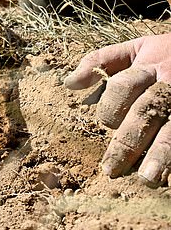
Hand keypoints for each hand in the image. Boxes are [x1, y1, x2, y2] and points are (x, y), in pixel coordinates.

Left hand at [64, 34, 170, 185]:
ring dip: (160, 155)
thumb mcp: (135, 49)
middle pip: (145, 113)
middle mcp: (169, 84)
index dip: (111, 106)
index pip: (123, 86)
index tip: (107, 124)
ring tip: (147, 180)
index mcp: (149, 66)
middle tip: (111, 169)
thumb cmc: (165, 53)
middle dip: (127, 142)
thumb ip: (101, 61)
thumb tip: (69, 84)